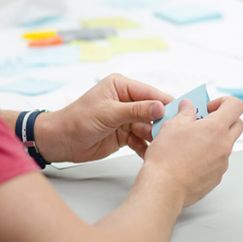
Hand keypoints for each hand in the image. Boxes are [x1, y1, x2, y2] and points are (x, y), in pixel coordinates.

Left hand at [36, 73, 172, 162]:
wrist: (60, 142)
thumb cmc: (77, 120)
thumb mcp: (109, 113)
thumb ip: (136, 110)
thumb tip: (161, 107)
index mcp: (122, 86)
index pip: (151, 93)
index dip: (166, 104)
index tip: (183, 114)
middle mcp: (126, 100)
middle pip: (153, 111)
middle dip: (162, 123)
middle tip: (174, 134)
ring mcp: (126, 118)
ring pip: (149, 127)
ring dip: (155, 137)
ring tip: (164, 147)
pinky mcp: (125, 134)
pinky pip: (141, 140)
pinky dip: (146, 148)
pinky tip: (152, 155)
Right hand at [142, 97, 242, 207]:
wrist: (164, 187)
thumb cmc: (167, 157)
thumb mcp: (172, 126)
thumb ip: (185, 112)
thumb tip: (188, 106)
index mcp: (216, 128)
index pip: (236, 106)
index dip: (224, 102)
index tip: (209, 108)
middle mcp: (224, 145)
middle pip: (237, 124)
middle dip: (224, 119)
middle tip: (204, 122)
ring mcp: (222, 163)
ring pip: (226, 144)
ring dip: (214, 139)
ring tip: (191, 143)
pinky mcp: (216, 177)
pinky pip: (218, 161)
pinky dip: (208, 157)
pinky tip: (190, 159)